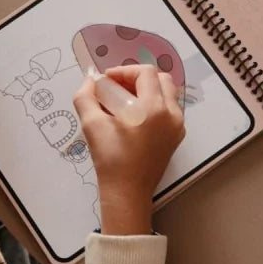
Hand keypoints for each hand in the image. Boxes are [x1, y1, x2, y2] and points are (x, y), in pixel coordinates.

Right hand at [73, 64, 184, 234]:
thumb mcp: (91, 124)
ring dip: (146, 89)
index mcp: (154, 108)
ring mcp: (177, 126)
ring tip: (124, 101)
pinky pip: (168, 110)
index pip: (145, 73)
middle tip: (116, 87)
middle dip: (136, 78)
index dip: (124, 71)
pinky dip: (153, 104)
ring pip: (166, 93)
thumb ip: (85, 96)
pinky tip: (134, 116)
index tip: (106, 81)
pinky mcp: (176, 137)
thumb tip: (90, 80)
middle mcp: (172, 114)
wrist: (127, 192)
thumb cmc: (110, 159)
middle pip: (160, 79)